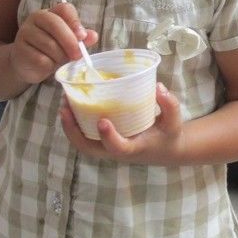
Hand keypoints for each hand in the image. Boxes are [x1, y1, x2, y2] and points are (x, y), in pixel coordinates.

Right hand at [11, 0, 98, 85]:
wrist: (27, 64)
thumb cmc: (51, 50)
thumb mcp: (67, 42)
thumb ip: (80, 38)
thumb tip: (93, 36)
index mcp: (49, 13)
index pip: (64, 9)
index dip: (75, 22)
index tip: (82, 36)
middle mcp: (35, 19)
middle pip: (56, 25)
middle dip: (70, 42)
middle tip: (78, 55)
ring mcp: (25, 33)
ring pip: (50, 45)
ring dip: (60, 57)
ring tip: (59, 60)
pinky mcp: (20, 51)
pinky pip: (42, 59)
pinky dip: (50, 66)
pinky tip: (48, 65)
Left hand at [60, 82, 184, 163]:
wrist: (165, 150)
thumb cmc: (168, 134)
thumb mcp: (174, 121)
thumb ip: (169, 105)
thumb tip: (158, 86)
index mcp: (134, 148)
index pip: (119, 147)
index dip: (109, 137)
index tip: (103, 120)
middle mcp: (117, 151)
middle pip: (89, 148)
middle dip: (74, 131)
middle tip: (66, 108)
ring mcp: (108, 148)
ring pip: (83, 143)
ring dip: (70, 126)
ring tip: (64, 103)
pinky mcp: (104, 142)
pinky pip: (85, 136)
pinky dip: (74, 124)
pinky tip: (70, 106)